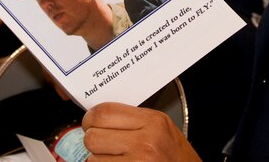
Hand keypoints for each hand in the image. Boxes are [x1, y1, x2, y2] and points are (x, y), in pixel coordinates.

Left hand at [82, 102, 200, 160]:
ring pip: (93, 159)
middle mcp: (145, 143)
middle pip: (93, 136)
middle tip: (99, 141)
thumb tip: (101, 116)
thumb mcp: (162, 127)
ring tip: (114, 157)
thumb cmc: (177, 156)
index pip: (104, 112)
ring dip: (98, 159)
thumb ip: (134, 119)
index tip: (90, 121)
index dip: (91, 117)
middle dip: (92, 139)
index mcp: (153, 122)